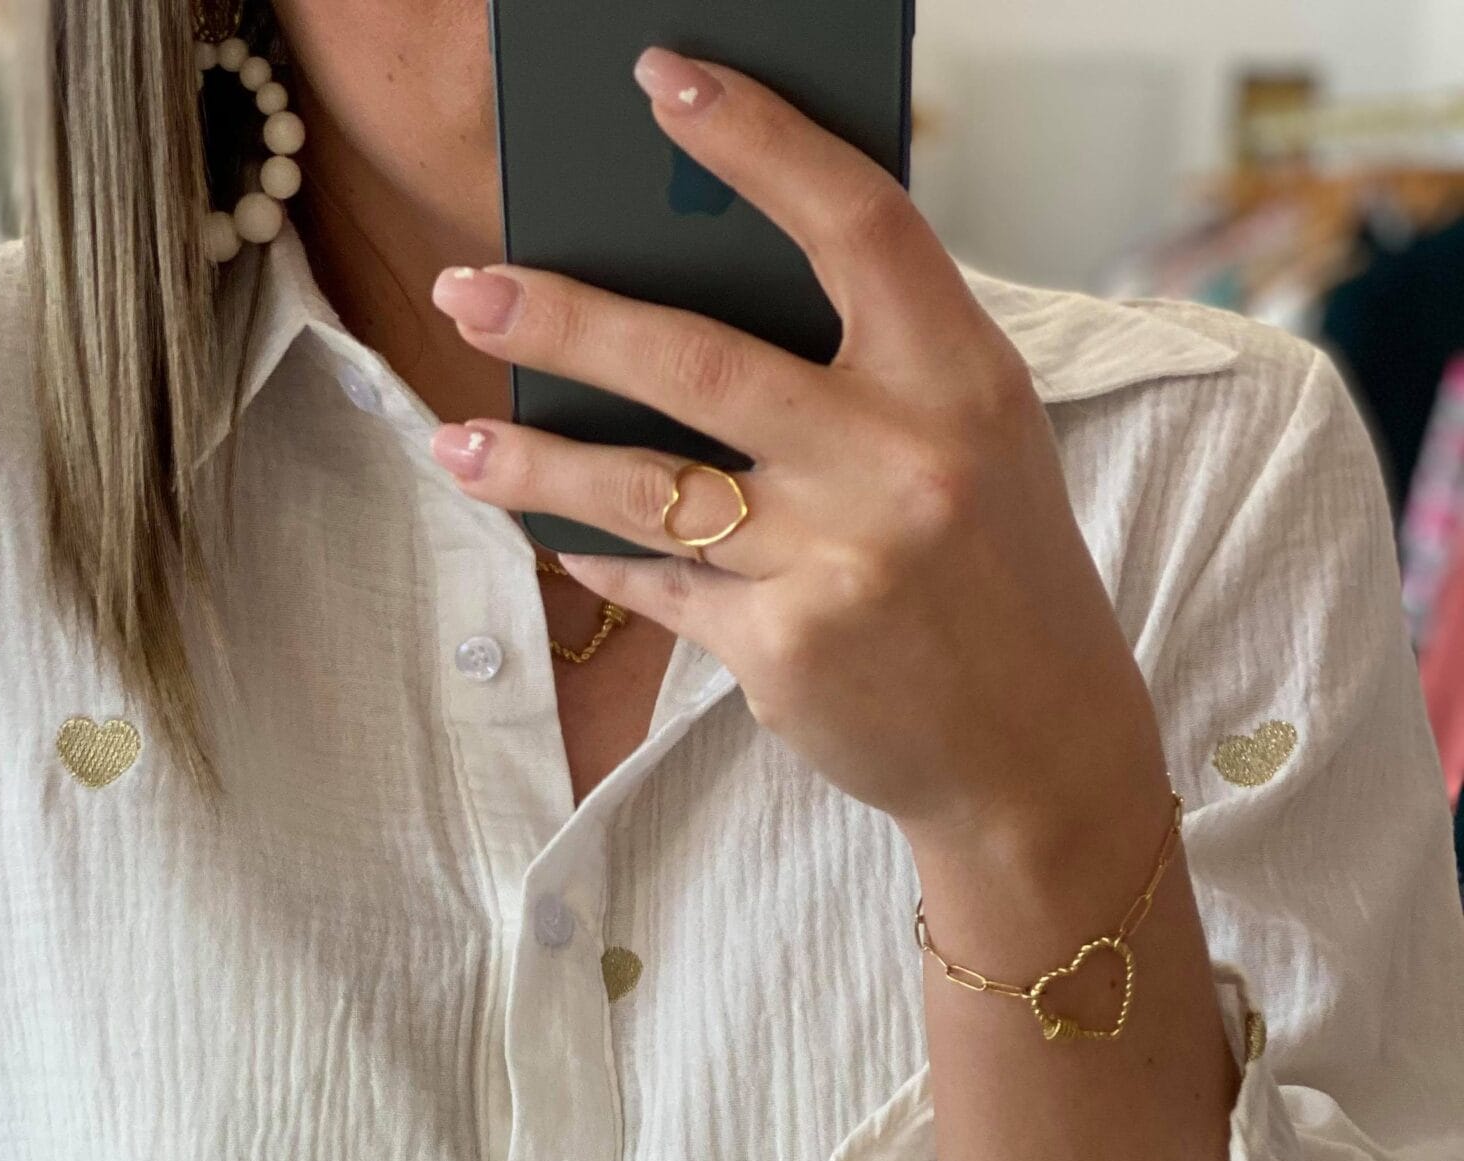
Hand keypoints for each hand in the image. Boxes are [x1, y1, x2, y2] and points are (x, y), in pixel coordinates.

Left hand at [428, 46, 1167, 875]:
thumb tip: (695, 289)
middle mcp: (900, 461)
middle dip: (566, 320)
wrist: (1035, 747)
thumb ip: (869, 365)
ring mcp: (837, 561)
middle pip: (700, 363)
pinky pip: (662, 587)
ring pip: (647, 488)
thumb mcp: (973, 439)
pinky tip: (558, 540)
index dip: (756, 141)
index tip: (660, 82)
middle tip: (468, 290)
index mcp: (960, 377)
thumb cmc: (993, 574)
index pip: (854, 221)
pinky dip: (605, 561)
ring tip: (457, 443)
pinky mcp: (785, 650)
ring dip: (536, 462)